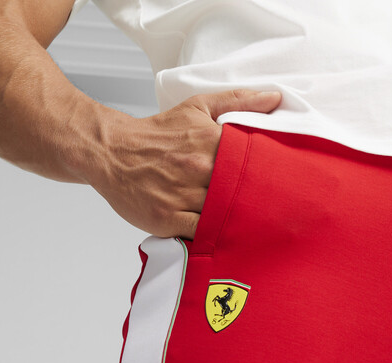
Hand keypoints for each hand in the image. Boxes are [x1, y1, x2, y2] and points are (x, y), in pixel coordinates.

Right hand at [87, 89, 282, 239]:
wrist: (111, 152)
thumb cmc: (158, 134)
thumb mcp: (197, 108)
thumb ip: (238, 101)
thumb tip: (275, 98)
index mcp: (209, 141)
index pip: (251, 163)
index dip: (267, 177)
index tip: (279, 186)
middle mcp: (196, 168)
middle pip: (239, 193)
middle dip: (254, 203)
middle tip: (272, 213)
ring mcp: (181, 195)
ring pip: (221, 215)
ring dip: (234, 222)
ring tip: (249, 227)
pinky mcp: (166, 218)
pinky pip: (199, 233)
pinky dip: (211, 236)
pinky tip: (221, 236)